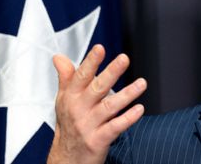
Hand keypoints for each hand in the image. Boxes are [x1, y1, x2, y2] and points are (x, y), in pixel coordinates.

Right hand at [47, 44, 146, 163]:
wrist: (67, 159)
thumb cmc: (69, 125)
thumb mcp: (64, 100)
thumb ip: (66, 77)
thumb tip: (59, 57)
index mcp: (71, 97)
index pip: (81, 76)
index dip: (91, 62)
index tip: (100, 48)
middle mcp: (79, 109)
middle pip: (97, 88)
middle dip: (111, 72)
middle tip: (124, 58)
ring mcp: (88, 125)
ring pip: (109, 107)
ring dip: (127, 94)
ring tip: (142, 83)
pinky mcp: (98, 140)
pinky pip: (115, 127)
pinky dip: (128, 118)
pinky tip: (139, 109)